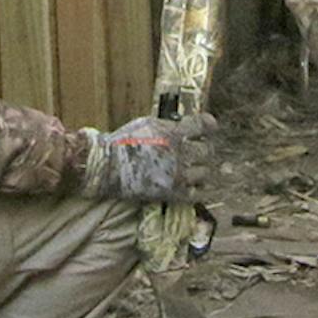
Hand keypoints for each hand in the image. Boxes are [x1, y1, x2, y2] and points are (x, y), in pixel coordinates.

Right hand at [84, 112, 216, 201]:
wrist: (109, 167)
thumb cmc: (124, 143)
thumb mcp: (147, 124)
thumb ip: (170, 126)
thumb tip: (189, 126)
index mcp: (172, 133)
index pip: (203, 125)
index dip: (208, 124)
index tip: (209, 126)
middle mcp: (179, 154)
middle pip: (208, 150)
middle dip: (202, 148)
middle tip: (195, 149)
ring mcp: (179, 175)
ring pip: (206, 172)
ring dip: (200, 168)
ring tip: (190, 167)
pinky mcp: (175, 193)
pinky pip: (198, 192)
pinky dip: (196, 187)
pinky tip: (188, 182)